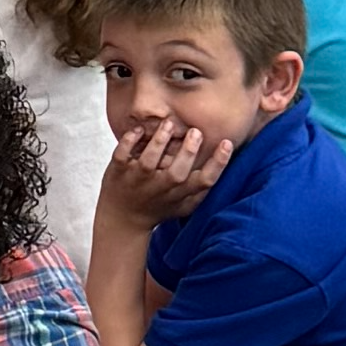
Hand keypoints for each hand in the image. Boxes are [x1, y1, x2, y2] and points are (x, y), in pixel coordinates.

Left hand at [99, 118, 232, 225]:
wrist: (123, 220)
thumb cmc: (158, 208)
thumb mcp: (184, 205)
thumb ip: (202, 189)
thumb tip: (225, 162)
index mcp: (181, 195)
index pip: (205, 182)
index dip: (218, 163)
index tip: (226, 143)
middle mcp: (161, 188)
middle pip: (178, 173)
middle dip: (188, 152)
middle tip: (196, 131)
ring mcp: (138, 180)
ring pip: (149, 161)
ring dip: (159, 142)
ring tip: (169, 124)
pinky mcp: (118, 171)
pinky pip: (123, 155)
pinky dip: (129, 141)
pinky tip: (139, 129)